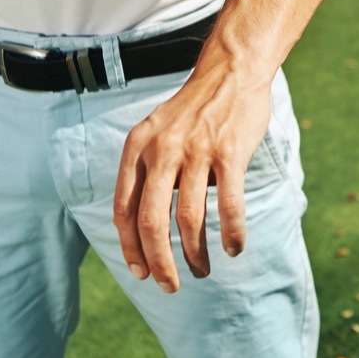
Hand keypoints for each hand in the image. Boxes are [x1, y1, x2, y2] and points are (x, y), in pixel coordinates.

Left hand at [113, 62, 270, 291]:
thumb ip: (147, 171)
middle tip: (170, 286)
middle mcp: (162, 150)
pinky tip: (234, 248)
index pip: (124, 210)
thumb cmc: (194, 110)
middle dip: (160, 263)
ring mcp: (196, 151)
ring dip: (195, 255)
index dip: (130, 248)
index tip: (141, 273)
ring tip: (203, 270)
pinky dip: (231, 234)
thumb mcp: (156, 133)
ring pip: (190, 220)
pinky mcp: (229, 153)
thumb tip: (145, 227)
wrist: (230, 71)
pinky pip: (228, 205)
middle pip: (152, 222)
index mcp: (137, 148)